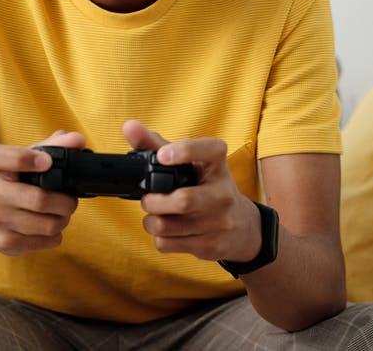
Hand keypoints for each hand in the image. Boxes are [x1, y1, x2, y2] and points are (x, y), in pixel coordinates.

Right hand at [0, 129, 84, 255]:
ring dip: (63, 219)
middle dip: (65, 201)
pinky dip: (56, 234)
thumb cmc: (13, 181)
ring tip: (62, 213)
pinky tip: (49, 227)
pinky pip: (45, 240)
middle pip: (39, 199)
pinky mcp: (4, 241)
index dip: (27, 159)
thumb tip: (77, 140)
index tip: (48, 162)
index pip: (3, 158)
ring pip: (47, 223)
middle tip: (70, 199)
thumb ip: (53, 145)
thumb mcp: (27, 158)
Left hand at [123, 119, 260, 262]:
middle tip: (149, 199)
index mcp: (217, 164)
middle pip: (182, 200)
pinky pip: (168, 244)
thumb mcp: (191, 163)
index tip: (163, 155)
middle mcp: (223, 193)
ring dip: (152, 221)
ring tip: (156, 214)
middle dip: (153, 201)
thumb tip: (129, 126)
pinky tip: (170, 230)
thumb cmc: (208, 187)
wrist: (243, 226)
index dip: (184, 151)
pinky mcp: (211, 246)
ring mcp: (219, 222)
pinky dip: (159, 238)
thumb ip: (157, 145)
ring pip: (168, 226)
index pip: (209, 150)